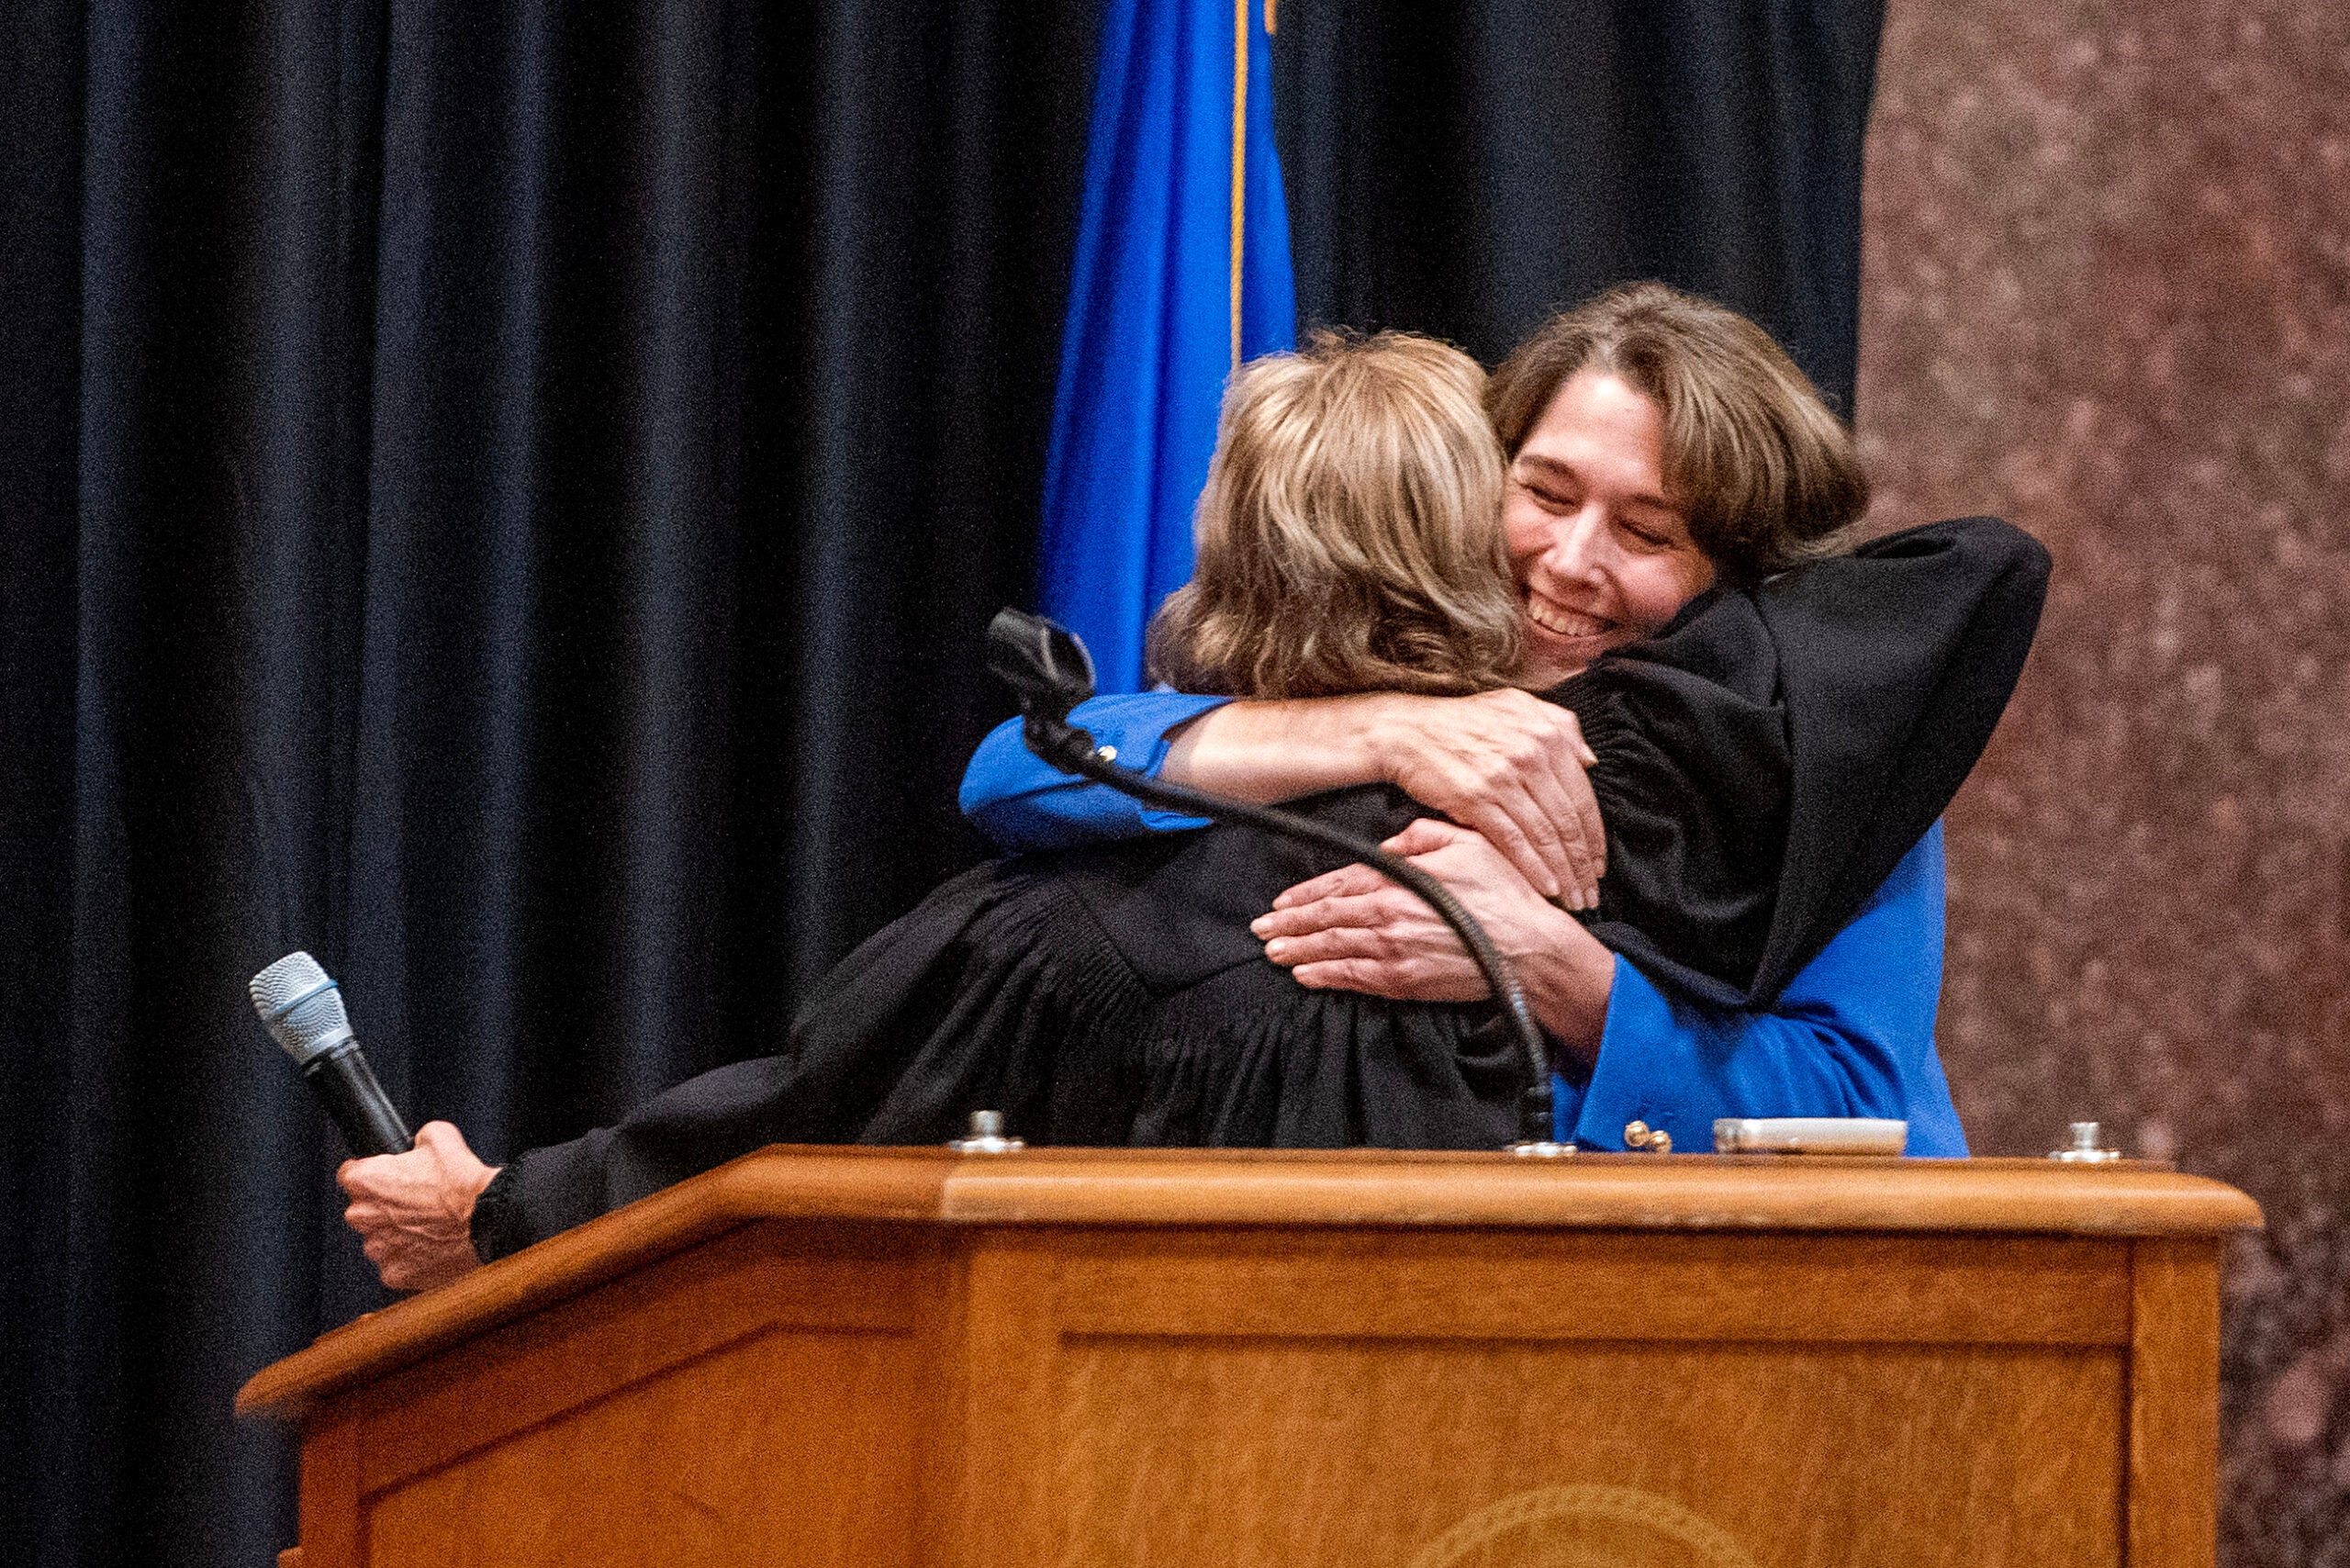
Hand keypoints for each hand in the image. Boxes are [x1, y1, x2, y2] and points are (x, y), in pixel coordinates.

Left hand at [338, 1121, 498, 1291]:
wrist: (488, 1219)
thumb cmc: (463, 1182)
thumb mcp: (440, 1136)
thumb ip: (416, 1140)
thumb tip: (418, 1144)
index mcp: (365, 1180)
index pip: (349, 1174)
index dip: (371, 1172)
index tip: (386, 1177)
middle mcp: (362, 1217)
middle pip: (364, 1210)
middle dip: (384, 1207)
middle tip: (416, 1202)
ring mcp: (378, 1249)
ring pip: (380, 1240)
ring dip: (398, 1235)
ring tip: (429, 1226)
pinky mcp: (395, 1274)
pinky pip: (397, 1265)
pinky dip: (411, 1259)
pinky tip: (433, 1246)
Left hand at [1252, 818, 1614, 1059]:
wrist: (1531, 950)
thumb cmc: (1504, 896)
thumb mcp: (1467, 844)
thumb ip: (1422, 837)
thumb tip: (1390, 845)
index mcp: (1400, 882)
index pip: (1339, 885)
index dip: (1306, 894)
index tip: (1282, 901)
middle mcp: (1389, 919)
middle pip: (1326, 920)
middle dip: (1289, 924)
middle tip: (1261, 929)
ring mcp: (1395, 954)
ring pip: (1333, 951)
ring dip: (1299, 951)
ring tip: (1274, 952)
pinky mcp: (1406, 982)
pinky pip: (1355, 980)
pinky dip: (1327, 977)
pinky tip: (1307, 976)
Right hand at [1367, 690, 1605, 907]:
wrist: (1406, 731)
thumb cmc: (1461, 720)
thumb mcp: (1516, 705)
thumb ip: (1560, 725)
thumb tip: (1589, 759)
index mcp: (1546, 735)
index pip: (1583, 796)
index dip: (1595, 837)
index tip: (1599, 864)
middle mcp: (1530, 755)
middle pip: (1568, 822)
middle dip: (1583, 864)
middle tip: (1590, 892)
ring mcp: (1503, 778)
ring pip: (1544, 835)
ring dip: (1563, 873)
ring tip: (1572, 897)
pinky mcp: (1476, 799)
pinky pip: (1513, 840)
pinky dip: (1533, 867)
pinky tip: (1546, 886)